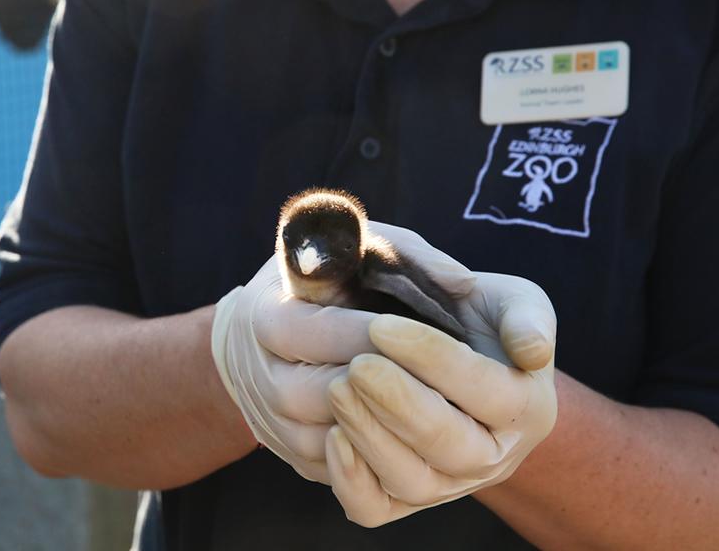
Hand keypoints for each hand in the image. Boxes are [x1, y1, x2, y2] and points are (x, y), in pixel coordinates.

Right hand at [210, 226, 475, 483]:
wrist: (255, 337)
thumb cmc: (320, 283)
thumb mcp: (355, 248)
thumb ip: (408, 255)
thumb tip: (464, 284)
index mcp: (269, 318)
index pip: (326, 332)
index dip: (382, 334)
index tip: (435, 330)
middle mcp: (263, 377)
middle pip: (333, 393)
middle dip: (395, 386)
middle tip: (451, 378)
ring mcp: (275, 425)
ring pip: (340, 439)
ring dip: (393, 427)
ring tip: (444, 406)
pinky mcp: (293, 456)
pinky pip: (341, 471)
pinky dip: (382, 456)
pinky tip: (421, 434)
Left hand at [325, 238, 556, 526]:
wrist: (457, 358)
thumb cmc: (482, 322)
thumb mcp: (515, 303)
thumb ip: (527, 317)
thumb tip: (531, 350)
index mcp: (528, 407)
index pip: (485, 390)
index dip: (431, 358)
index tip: (382, 326)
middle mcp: (494, 457)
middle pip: (449, 445)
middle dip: (398, 403)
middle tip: (358, 364)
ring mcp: (449, 484)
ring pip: (412, 482)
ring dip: (371, 436)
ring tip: (339, 388)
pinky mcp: (405, 499)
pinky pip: (375, 510)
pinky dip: (351, 482)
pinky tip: (333, 436)